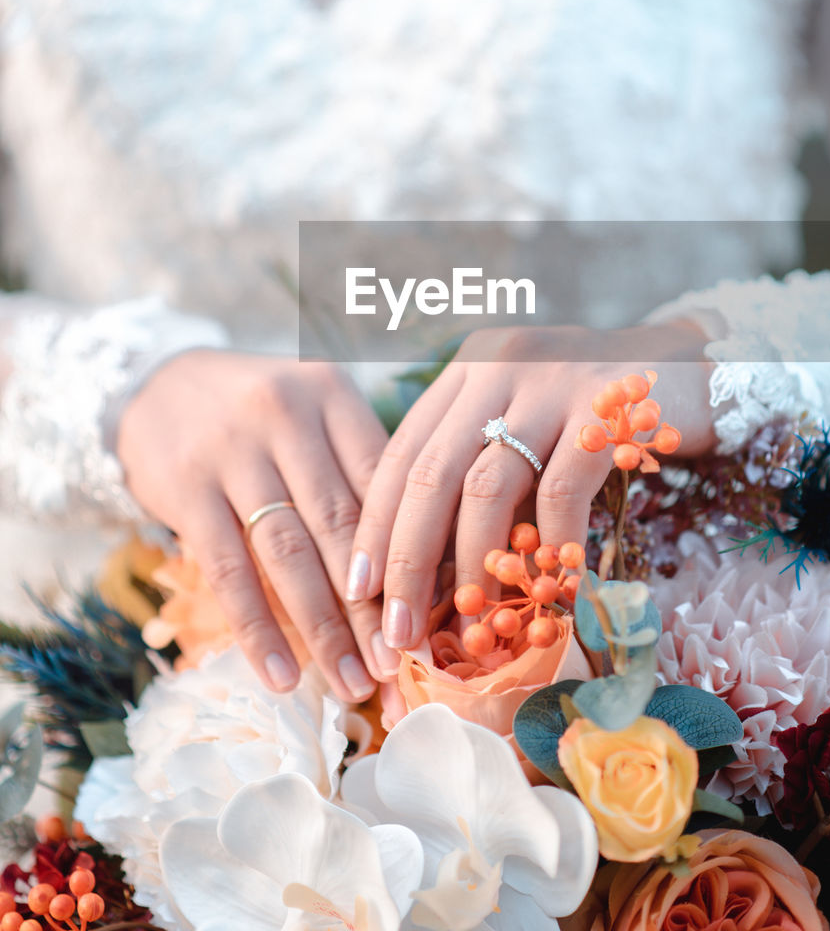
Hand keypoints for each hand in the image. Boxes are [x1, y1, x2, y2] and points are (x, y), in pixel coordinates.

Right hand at [117, 350, 398, 699]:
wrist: (155, 385)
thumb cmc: (257, 414)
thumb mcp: (311, 413)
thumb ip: (358, 470)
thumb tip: (423, 565)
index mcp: (331, 394)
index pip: (382, 483)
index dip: (410, 554)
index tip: (432, 615)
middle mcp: (286, 414)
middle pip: (342, 525)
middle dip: (375, 606)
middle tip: (401, 669)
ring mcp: (232, 451)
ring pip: (290, 554)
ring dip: (325, 630)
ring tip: (352, 685)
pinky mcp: (187, 488)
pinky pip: (229, 571)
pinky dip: (257, 631)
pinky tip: (282, 676)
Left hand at [346, 320, 714, 650]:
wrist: (692, 363)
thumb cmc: (592, 410)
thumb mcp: (524, 422)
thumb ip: (479, 468)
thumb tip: (426, 570)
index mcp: (466, 371)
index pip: (401, 453)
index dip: (375, 524)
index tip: (358, 589)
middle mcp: (497, 367)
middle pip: (431, 473)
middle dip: (408, 559)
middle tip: (397, 630)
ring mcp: (550, 381)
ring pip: (487, 486)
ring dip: (473, 567)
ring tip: (469, 627)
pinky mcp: (604, 406)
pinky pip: (562, 491)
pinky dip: (549, 547)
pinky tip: (548, 591)